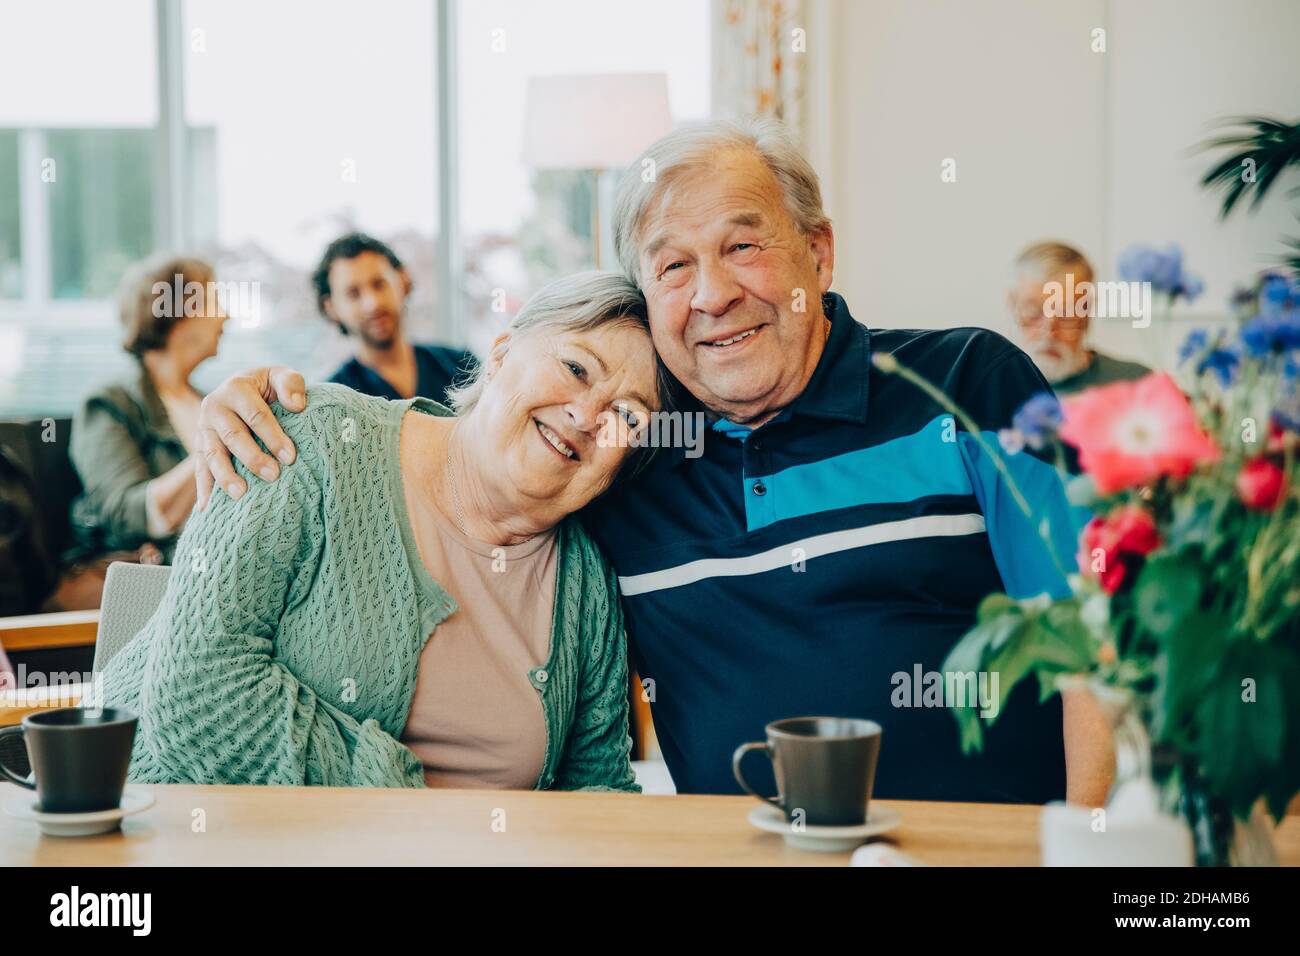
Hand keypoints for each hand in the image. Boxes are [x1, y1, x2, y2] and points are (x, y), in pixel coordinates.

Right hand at [195, 366, 306, 510]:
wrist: (243, 389)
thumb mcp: (280, 376)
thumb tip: (297, 406)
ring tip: (241, 494)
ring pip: (211, 453)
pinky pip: (199, 468)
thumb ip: (291, 384)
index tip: (290, 457)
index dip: (273, 436)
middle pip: (233, 436)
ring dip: (225, 475)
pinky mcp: (199, 445)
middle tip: (273, 476)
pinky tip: (206, 508)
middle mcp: (214, 407)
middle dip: (253, 458)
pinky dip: (202, 489)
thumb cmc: (268, 387)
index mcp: (235, 388)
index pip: (256, 416)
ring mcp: (203, 427)